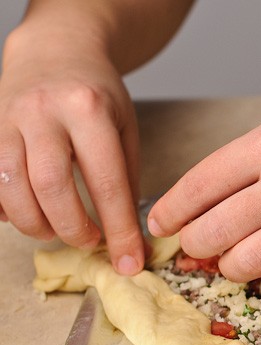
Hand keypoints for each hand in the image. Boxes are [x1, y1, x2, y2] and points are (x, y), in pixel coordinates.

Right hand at [0, 42, 143, 274]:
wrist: (55, 50)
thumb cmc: (96, 95)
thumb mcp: (125, 129)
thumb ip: (126, 182)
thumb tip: (131, 239)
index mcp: (89, 110)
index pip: (107, 183)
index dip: (119, 230)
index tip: (129, 262)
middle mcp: (43, 112)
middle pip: (51, 187)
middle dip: (72, 228)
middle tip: (89, 241)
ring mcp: (8, 118)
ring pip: (12, 186)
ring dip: (36, 223)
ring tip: (58, 230)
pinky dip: (7, 207)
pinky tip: (29, 213)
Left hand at [148, 79, 260, 303]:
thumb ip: (255, 155)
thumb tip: (213, 196)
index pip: (196, 187)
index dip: (170, 212)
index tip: (163, 225)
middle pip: (212, 233)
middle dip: (198, 246)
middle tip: (206, 247)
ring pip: (247, 264)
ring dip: (237, 268)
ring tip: (247, 260)